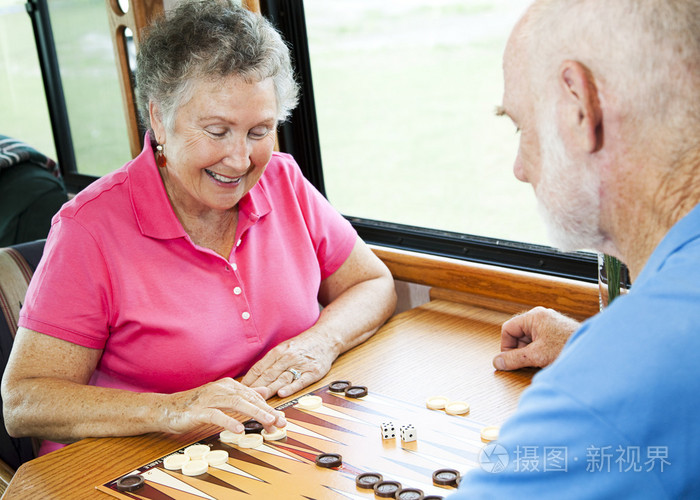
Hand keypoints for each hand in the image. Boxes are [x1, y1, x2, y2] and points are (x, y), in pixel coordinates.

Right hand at [163, 378, 285, 433]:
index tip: (280, 420)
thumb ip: (242, 395)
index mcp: (228, 386)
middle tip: (280, 422)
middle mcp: (221, 389)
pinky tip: (239, 428)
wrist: (166, 409)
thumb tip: (263, 392)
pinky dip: (228, 421)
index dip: (268, 408)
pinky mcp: (198, 410)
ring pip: (236, 403)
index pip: (253, 396)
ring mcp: (209, 398)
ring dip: (254, 413)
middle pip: (248, 398)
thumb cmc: (195, 406)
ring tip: (267, 422)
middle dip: (266, 411)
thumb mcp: (221, 398)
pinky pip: (216, 415)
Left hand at [241, 330, 335, 397]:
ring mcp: (300, 364)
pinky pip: (300, 381)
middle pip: (268, 375)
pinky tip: (283, 393)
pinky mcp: (313, 371)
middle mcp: (287, 357)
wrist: (326, 338)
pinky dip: (291, 387)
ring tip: (260, 400)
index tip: (239, 391)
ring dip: (270, 390)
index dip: (248, 381)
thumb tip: (254, 377)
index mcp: (278, 351)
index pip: (259, 368)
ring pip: (282, 379)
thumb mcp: (284, 348)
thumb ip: (271, 362)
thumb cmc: (303, 345)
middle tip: (245, 399)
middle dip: (255, 388)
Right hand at [493, 306, 579, 370]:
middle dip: (520, 350)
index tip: (509, 360)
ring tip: (540, 362)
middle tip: (526, 362)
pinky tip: (548, 360)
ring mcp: (551, 324)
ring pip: (530, 339)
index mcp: (534, 317)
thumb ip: (513, 359)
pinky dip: (540, 351)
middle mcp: (542, 317)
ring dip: (530, 352)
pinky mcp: (558, 332)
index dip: (506, 346)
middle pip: (519, 334)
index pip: (508, 329)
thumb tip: (497, 362)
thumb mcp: (536, 356)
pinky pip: (541, 341)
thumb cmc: (569, 348)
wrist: (597, 353)